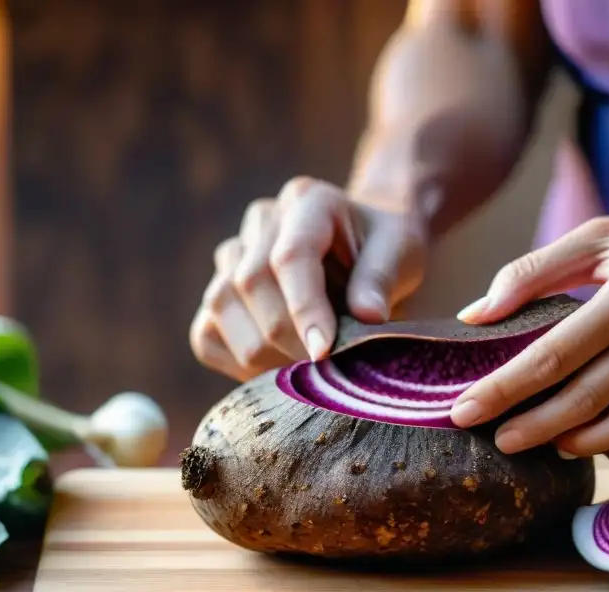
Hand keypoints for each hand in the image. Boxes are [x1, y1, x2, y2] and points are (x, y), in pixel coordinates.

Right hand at [190, 176, 427, 380]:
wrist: (363, 249)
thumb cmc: (385, 249)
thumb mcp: (402, 252)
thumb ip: (382, 278)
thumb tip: (367, 315)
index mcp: (308, 201)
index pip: (290, 255)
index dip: (303, 308)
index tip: (323, 352)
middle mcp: (263, 221)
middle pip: (250, 283)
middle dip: (286, 338)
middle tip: (324, 373)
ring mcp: (233, 254)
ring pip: (221, 307)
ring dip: (260, 353)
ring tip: (304, 375)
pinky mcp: (220, 292)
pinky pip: (206, 334)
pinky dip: (235, 364)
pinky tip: (276, 373)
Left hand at [450, 203, 608, 467]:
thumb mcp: (603, 236)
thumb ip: (534, 271)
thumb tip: (475, 314)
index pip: (551, 355)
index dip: (502, 388)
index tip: (463, 409)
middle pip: (581, 402)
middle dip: (529, 428)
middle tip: (494, 440)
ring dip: (571, 445)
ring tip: (536, 443)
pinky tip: (591, 445)